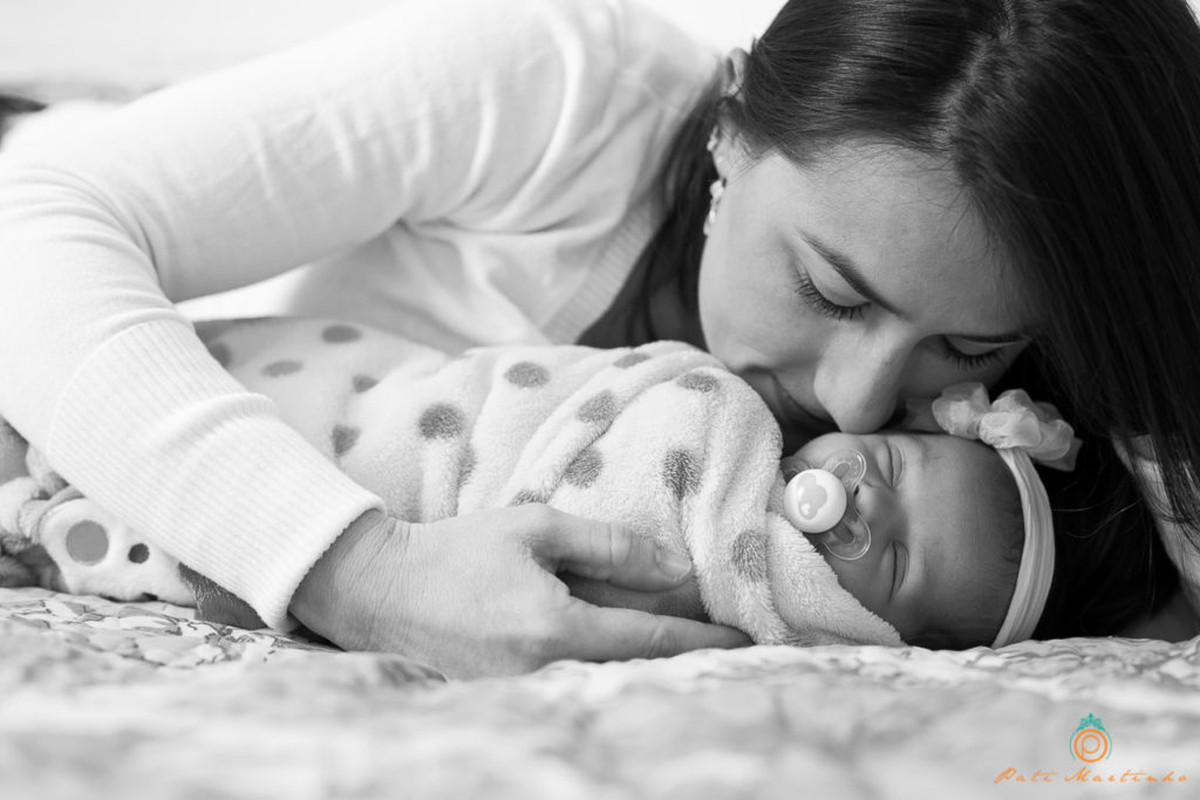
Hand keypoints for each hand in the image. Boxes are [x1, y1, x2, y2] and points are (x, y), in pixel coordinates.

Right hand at [291, 506, 750, 677]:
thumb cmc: (458, 551)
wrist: (381, 589)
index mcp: (553, 627)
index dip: (702, 637)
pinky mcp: (506, 699)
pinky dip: (609, 672)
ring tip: (690, 648)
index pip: (649, 640)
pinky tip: (629, 655)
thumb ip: (608, 546)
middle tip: (732, 643)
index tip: (747, 636)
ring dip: (650, 666)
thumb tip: (674, 566)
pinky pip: (574, 686)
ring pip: (608, 683)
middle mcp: (542, 672)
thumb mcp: (535, 528)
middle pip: (636, 672)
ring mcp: (521, 694)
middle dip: (685, 657)